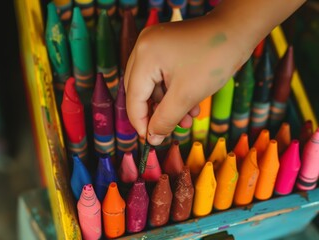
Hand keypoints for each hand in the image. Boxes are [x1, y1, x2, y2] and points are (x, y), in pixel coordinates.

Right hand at [124, 14, 251, 144]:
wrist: (238, 31)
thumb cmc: (215, 59)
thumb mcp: (187, 95)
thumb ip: (165, 119)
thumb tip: (151, 139)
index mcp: (145, 56)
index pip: (134, 97)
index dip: (140, 122)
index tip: (149, 140)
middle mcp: (143, 47)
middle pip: (139, 91)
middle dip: (156, 113)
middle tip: (168, 130)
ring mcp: (153, 45)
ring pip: (151, 85)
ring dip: (167, 105)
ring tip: (187, 120)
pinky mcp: (164, 47)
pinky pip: (161, 75)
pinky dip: (172, 92)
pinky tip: (190, 106)